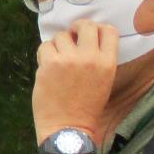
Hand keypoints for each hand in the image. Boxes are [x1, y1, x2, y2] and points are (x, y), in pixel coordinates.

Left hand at [33, 22, 118, 141]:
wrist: (68, 127)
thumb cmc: (86, 108)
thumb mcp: (103, 81)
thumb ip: (97, 60)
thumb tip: (84, 39)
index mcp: (108, 63)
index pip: (109, 30)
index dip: (98, 29)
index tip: (88, 35)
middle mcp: (90, 57)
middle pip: (86, 25)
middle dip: (77, 28)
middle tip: (71, 37)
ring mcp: (69, 60)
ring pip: (61, 35)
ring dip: (58, 44)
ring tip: (58, 59)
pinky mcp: (49, 64)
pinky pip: (45, 46)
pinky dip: (45, 53)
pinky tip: (47, 65)